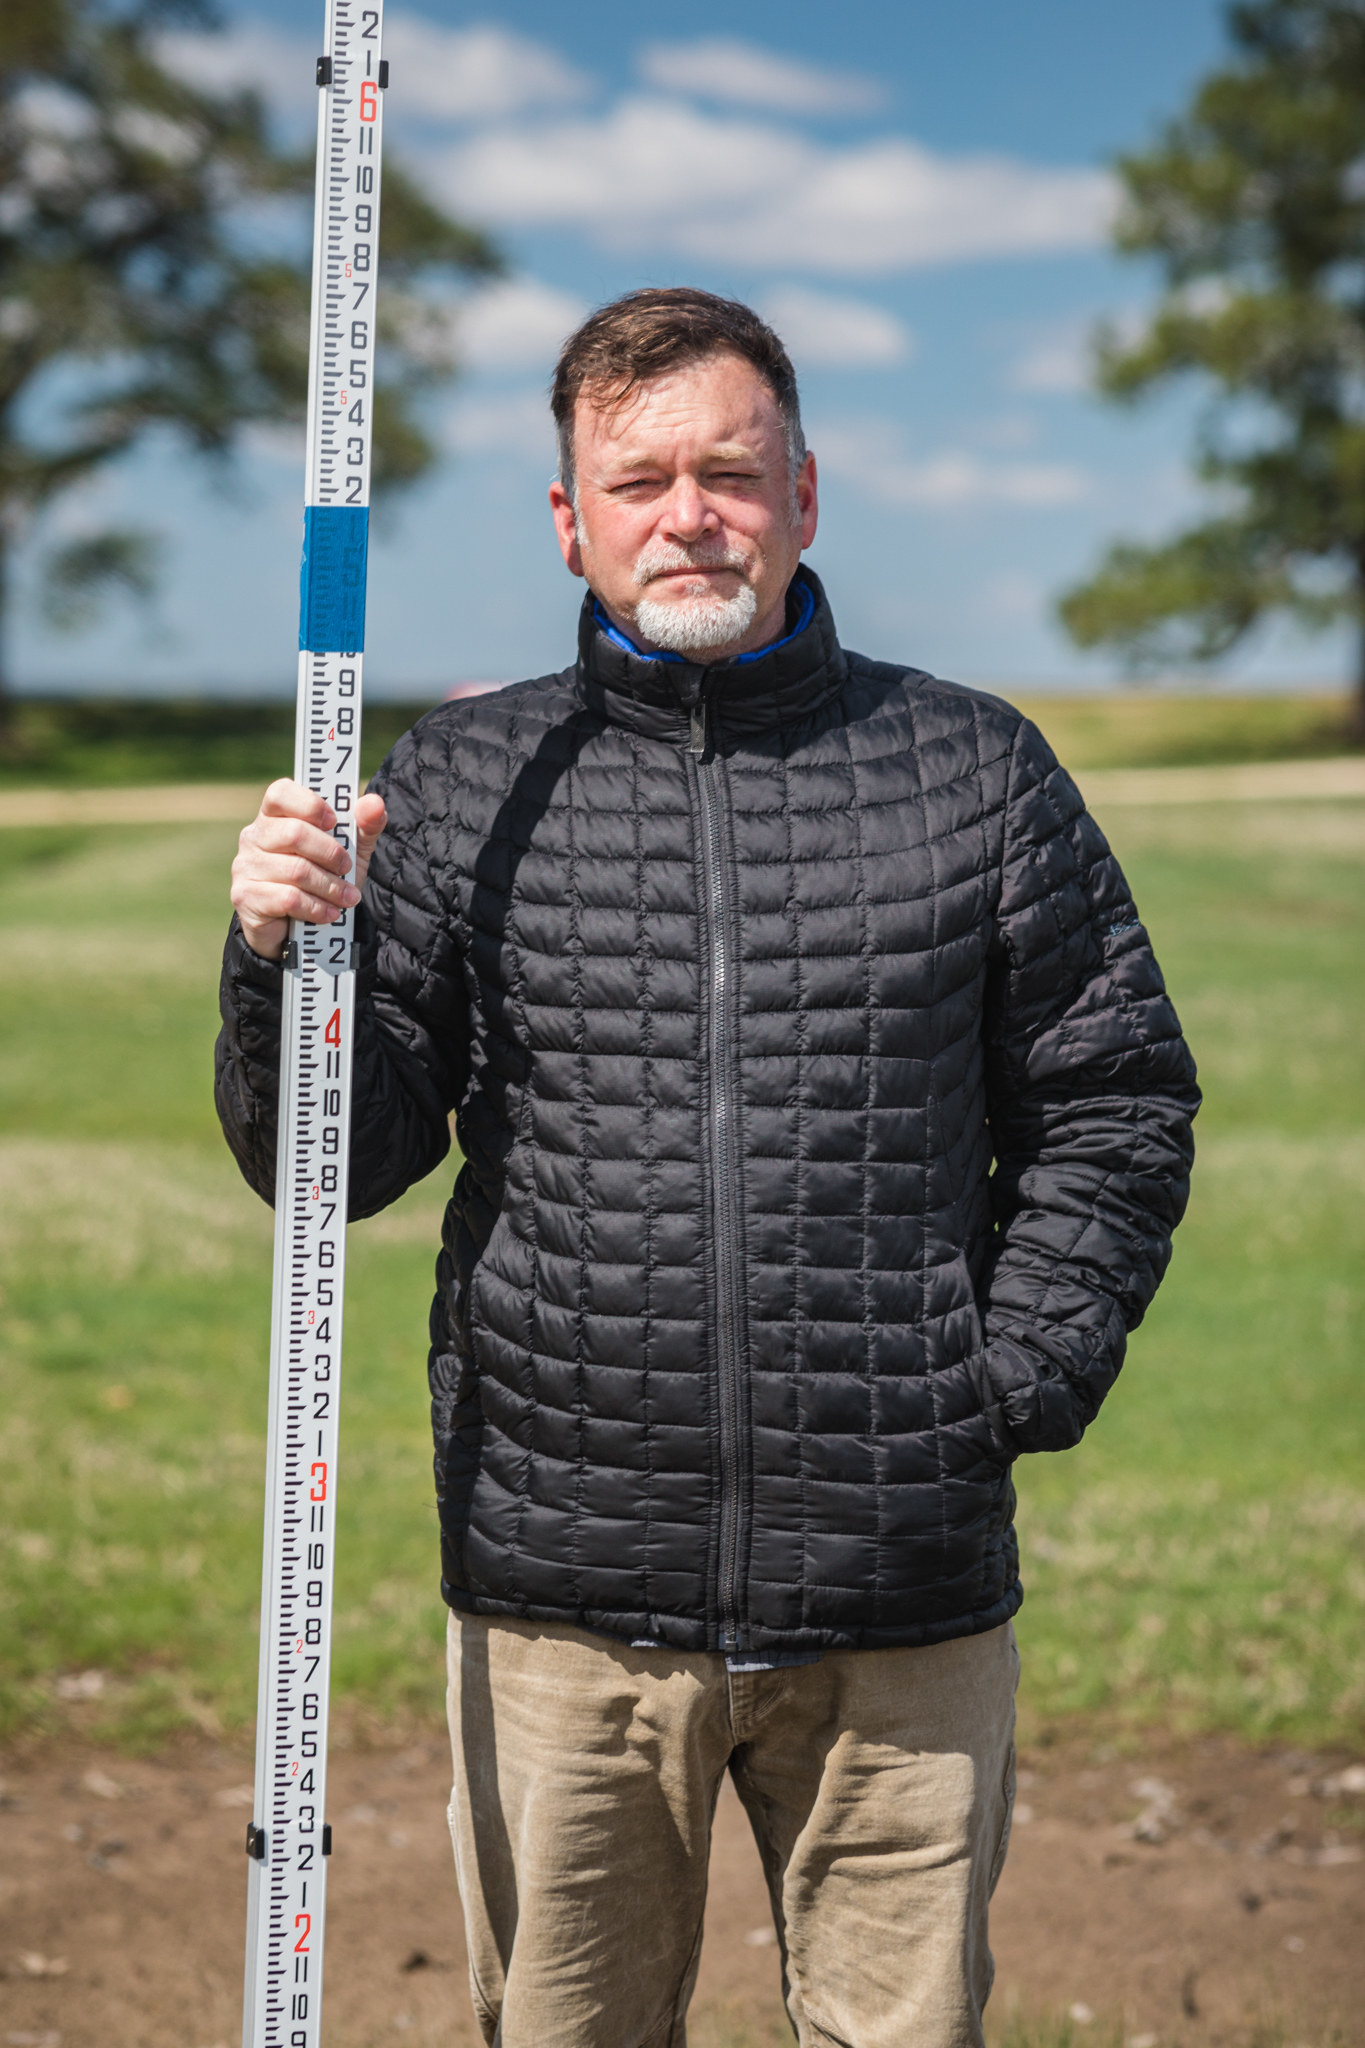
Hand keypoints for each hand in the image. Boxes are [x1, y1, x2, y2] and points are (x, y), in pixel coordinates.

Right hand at [230, 778, 387, 960]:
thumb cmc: (323, 877)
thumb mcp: (351, 851)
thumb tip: (375, 803)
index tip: (334, 821)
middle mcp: (254, 836)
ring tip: (347, 898)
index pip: (280, 793)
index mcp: (274, 815)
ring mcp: (245, 866)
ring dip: (330, 887)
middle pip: (294, 833)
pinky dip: (316, 907)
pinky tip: (329, 914)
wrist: (299, 928)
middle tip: (347, 868)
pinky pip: (288, 898)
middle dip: (329, 853)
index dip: (309, 804)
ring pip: (296, 870)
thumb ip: (364, 825)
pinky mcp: (246, 896)